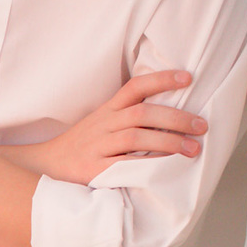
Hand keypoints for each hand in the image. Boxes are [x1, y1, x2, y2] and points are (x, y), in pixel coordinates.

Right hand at [12, 70, 206, 185]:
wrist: (45, 166)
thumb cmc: (82, 146)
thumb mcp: (101, 124)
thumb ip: (127, 117)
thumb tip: (169, 115)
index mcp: (107, 110)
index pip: (135, 87)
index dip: (162, 79)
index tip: (188, 78)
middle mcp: (103, 124)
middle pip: (143, 113)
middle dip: (176, 118)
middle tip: (201, 125)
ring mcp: (98, 147)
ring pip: (136, 136)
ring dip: (169, 141)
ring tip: (193, 148)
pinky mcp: (94, 169)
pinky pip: (125, 164)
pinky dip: (149, 164)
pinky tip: (167, 167)